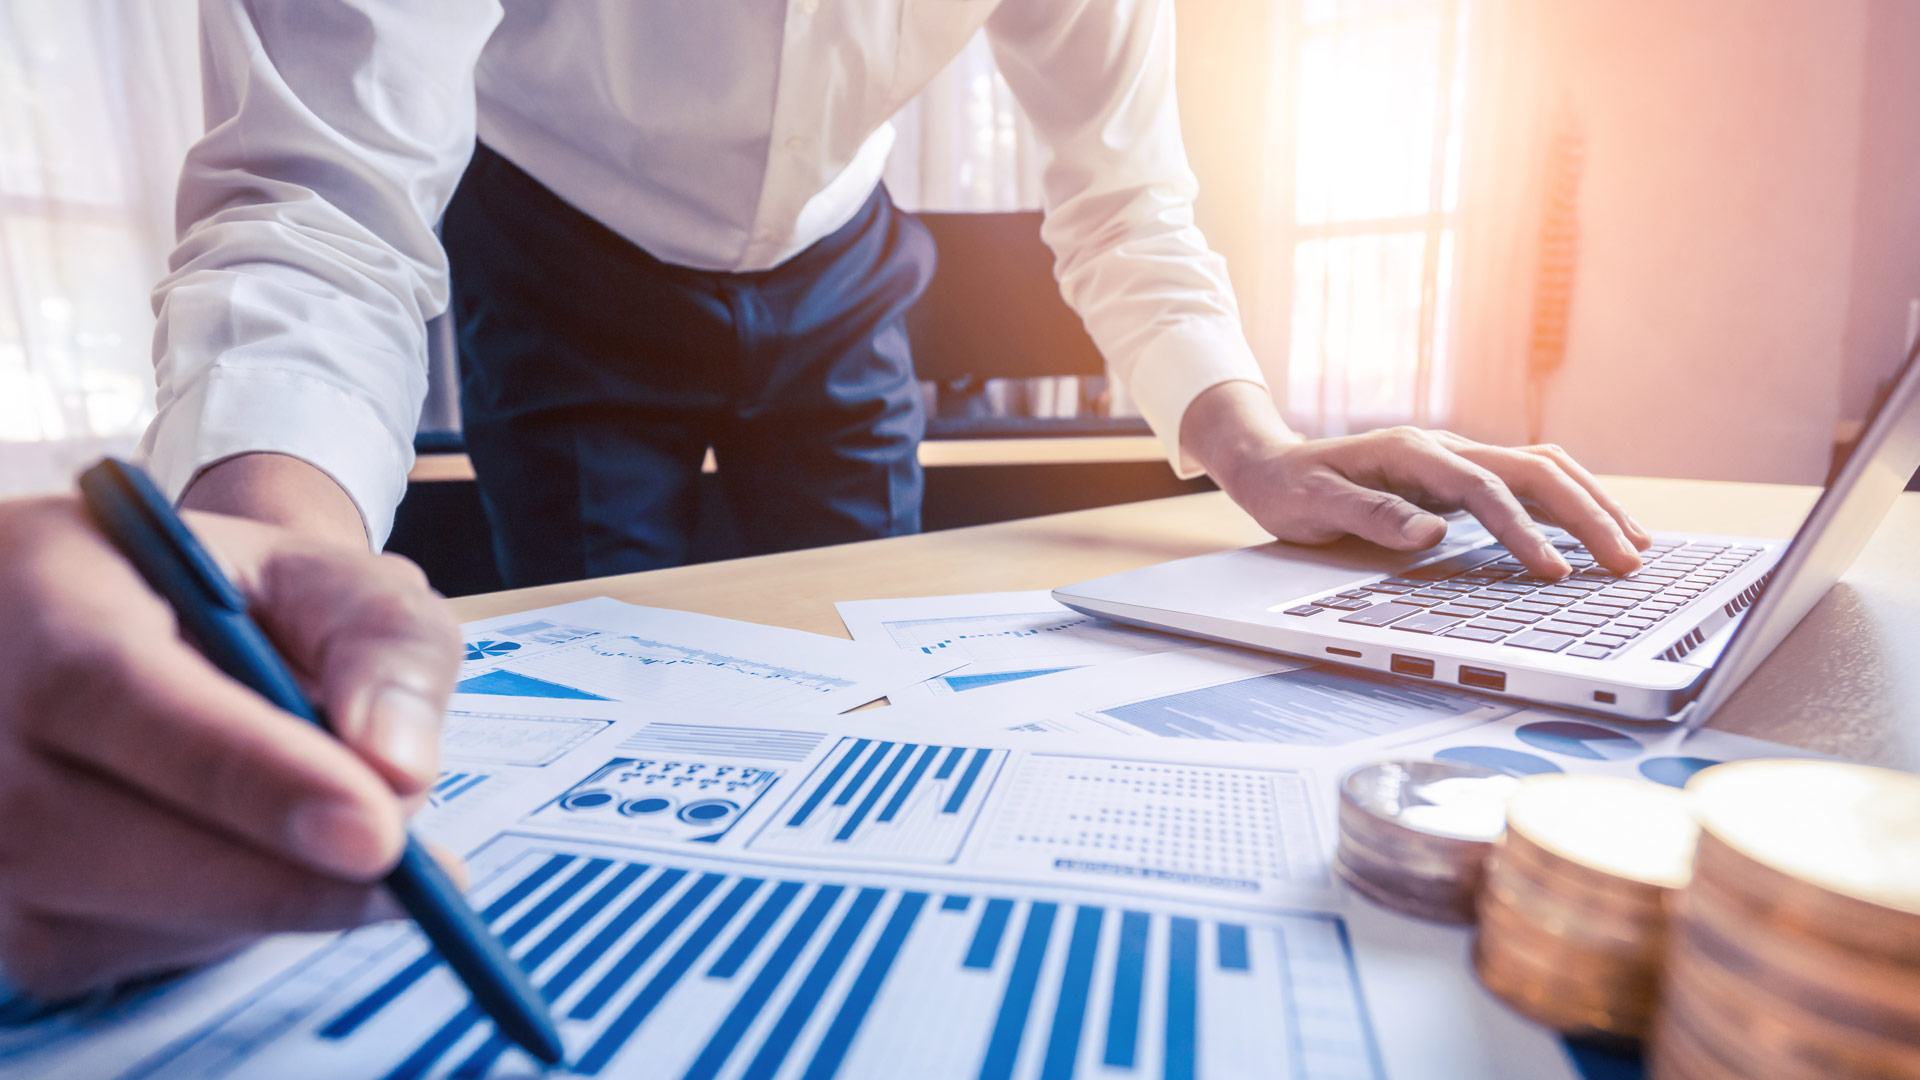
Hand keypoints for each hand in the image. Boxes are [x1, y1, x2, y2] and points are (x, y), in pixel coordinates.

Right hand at [0, 496, 460, 996]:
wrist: (166, 638)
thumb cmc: (253, 601)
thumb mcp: (338, 578)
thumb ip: (386, 645)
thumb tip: (398, 770)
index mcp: (44, 590)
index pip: (107, 687)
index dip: (241, 770)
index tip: (373, 832)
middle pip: (82, 830)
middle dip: (269, 872)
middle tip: (407, 874)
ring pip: (105, 911)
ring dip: (257, 896)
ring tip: (330, 821)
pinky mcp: (8, 916)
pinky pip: (119, 954)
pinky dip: (223, 925)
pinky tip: (261, 853)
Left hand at [1182, 382, 1651, 576]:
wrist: (1272, 462)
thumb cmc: (1289, 488)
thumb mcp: (1312, 505)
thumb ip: (1370, 515)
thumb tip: (1429, 533)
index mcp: (1410, 453)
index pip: (1483, 489)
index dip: (1522, 530)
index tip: (1554, 572)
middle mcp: (1443, 447)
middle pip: (1534, 470)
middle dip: (1586, 514)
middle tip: (1626, 563)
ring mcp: (1457, 457)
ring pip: (1544, 468)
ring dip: (1592, 502)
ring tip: (1635, 546)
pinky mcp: (1462, 474)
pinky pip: (1531, 479)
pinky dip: (1572, 500)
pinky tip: (1599, 528)